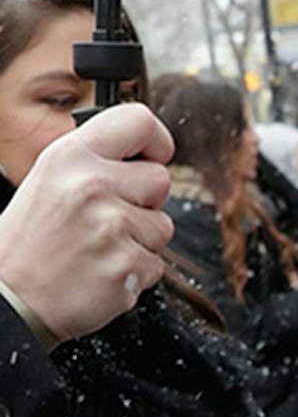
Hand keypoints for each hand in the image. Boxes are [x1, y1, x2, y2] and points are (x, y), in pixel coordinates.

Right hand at [0, 104, 173, 344]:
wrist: (13, 295)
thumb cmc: (31, 241)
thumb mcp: (50, 179)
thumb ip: (95, 161)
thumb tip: (143, 156)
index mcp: (72, 156)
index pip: (139, 122)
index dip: (156, 142)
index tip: (154, 157)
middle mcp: (92, 185)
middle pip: (161, 180)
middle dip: (144, 202)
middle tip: (110, 219)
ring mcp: (112, 226)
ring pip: (163, 226)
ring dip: (141, 241)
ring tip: (101, 248)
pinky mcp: (127, 265)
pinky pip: (156, 265)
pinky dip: (136, 273)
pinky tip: (102, 270)